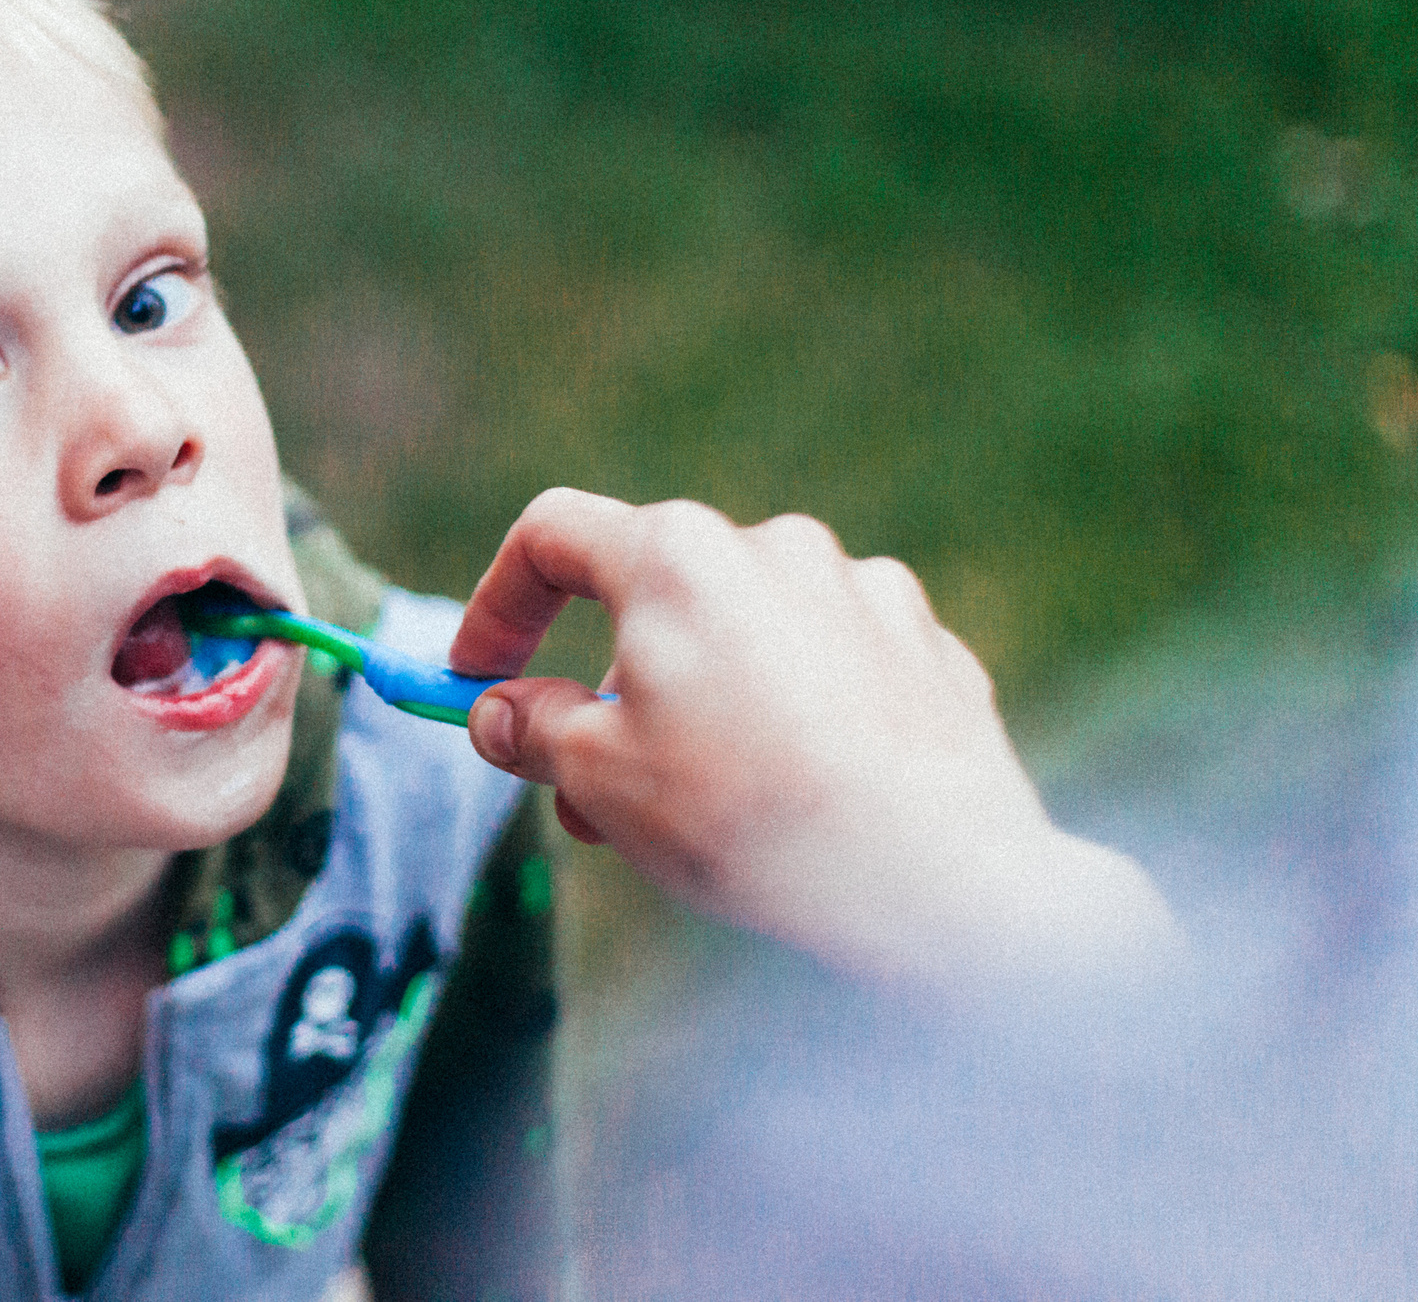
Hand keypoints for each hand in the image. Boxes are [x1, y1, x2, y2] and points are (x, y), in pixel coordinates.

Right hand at [452, 489, 1179, 990]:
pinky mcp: (929, 649)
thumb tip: (496, 712)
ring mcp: (864, 591)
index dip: (497, 604)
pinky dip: (796, 717)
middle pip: (654, 595)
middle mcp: (773, 545)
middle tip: (591, 790)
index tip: (480, 676)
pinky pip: (830, 668)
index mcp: (676, 556)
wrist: (937, 881)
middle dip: (610, 686)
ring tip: (702, 810)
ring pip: (746, 635)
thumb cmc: (749, 818)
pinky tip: (802, 797)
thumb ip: (533, 730)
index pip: (551, 537)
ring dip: (703, 702)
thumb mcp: (599, 780)